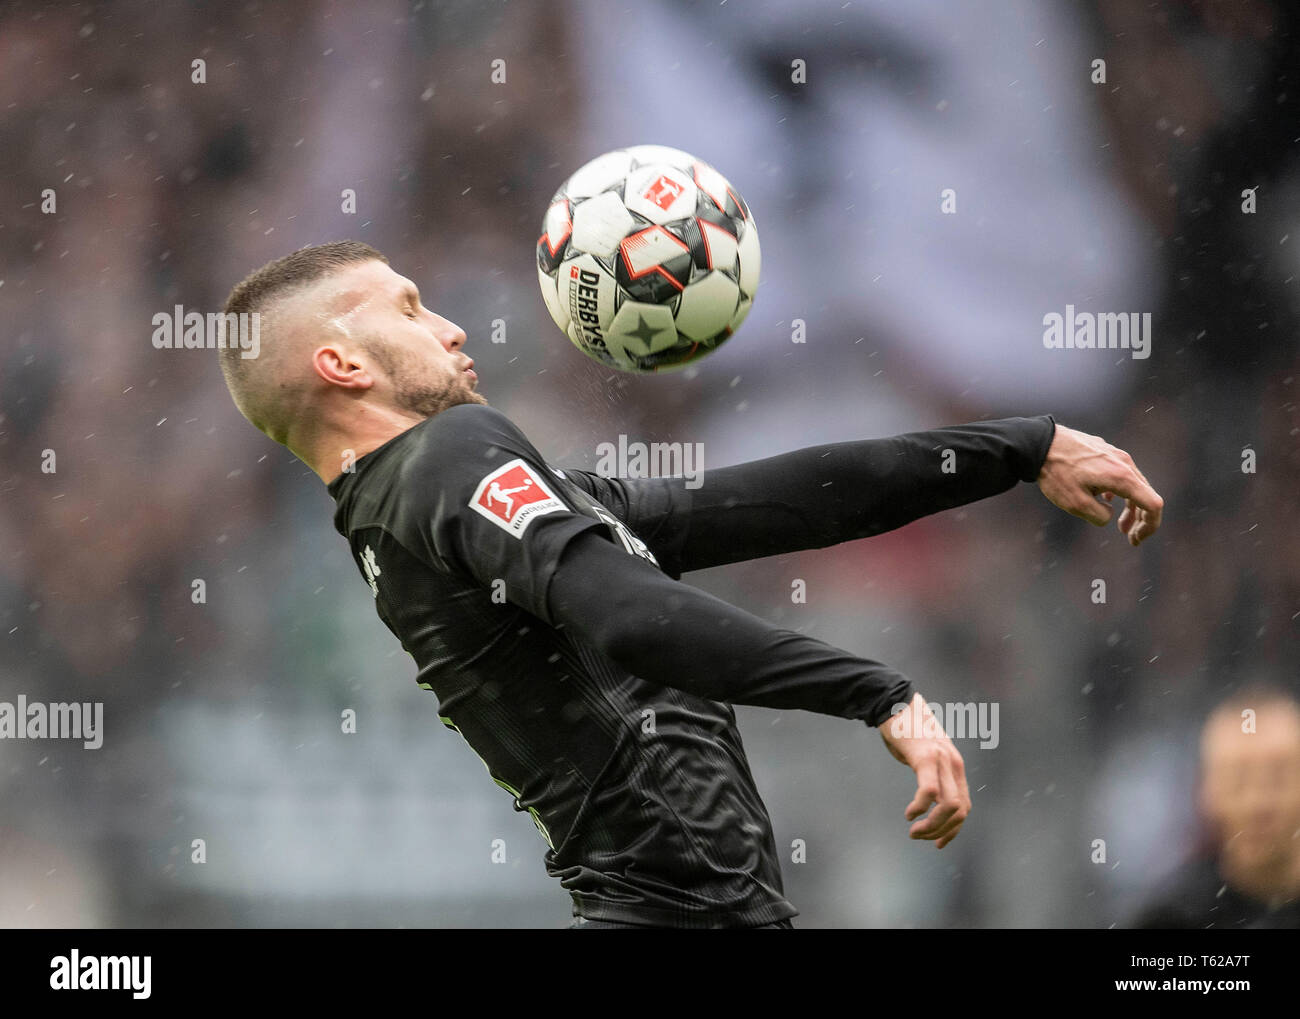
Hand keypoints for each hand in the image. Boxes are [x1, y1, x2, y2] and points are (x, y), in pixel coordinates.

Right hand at [878, 692, 969, 848]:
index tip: (937, 843)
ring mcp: (941, 760)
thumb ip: (930, 774)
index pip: (964, 807)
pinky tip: (909, 812)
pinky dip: (920, 808)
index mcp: (955, 766)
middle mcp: (953, 764)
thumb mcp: (924, 755)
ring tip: (914, 830)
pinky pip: (929, 792)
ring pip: (948, 807)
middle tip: (918, 836)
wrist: (896, 703)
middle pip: (959, 812)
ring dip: (931, 826)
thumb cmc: (905, 731)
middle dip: (940, 832)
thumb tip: (927, 798)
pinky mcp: (925, 757)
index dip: (952, 831)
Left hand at [1037, 424, 1163, 545]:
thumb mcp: (1076, 504)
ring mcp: (1115, 454)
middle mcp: (1124, 463)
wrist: (1040, 442)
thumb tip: (1109, 513)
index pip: (1152, 504)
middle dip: (1141, 519)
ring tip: (1120, 524)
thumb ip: (1100, 516)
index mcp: (1122, 477)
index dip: (1150, 526)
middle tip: (1130, 537)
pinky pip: (1120, 474)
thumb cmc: (1057, 473)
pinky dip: (1120, 491)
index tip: (1136, 540)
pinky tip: (1106, 499)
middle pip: (1145, 494)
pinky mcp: (1104, 450)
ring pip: (1133, 483)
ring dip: (1130, 506)